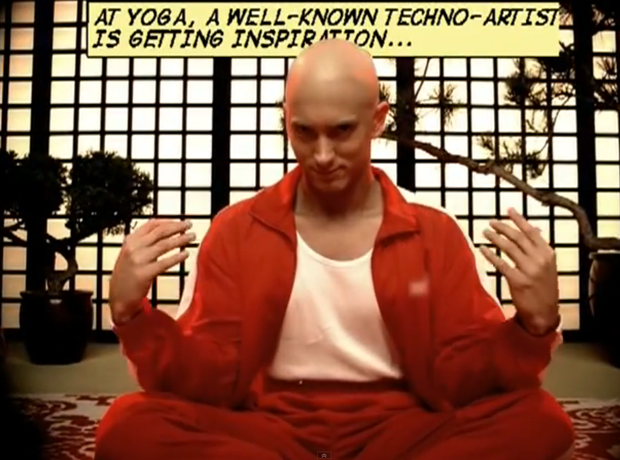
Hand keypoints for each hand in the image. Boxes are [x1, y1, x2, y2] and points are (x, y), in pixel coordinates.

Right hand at [109, 219, 195, 323]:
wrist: (118, 297)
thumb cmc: (128, 275)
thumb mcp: (131, 253)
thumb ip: (144, 242)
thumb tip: (166, 231)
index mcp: (130, 240)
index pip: (151, 224)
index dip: (168, 221)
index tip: (180, 221)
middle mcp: (133, 247)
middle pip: (159, 232)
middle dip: (177, 227)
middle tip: (189, 225)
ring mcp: (138, 260)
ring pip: (164, 245)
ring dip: (180, 239)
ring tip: (191, 237)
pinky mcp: (144, 273)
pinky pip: (164, 262)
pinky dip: (177, 257)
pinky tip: (185, 254)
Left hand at [479, 208, 559, 334]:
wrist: (544, 312)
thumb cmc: (544, 288)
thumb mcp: (548, 266)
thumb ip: (539, 248)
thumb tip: (532, 228)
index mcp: (548, 254)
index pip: (532, 231)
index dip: (519, 219)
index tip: (508, 210)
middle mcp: (540, 260)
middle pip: (518, 237)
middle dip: (503, 227)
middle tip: (491, 222)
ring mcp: (529, 270)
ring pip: (509, 248)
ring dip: (495, 238)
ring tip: (485, 232)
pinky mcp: (518, 281)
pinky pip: (501, 264)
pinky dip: (490, 255)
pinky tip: (483, 249)